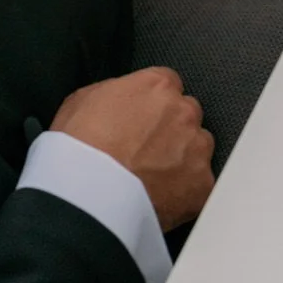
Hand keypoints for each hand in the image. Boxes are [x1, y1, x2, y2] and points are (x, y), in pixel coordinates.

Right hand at [50, 67, 213, 232]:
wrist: (89, 193)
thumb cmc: (79, 149)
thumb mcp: (81, 100)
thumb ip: (113, 92)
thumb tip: (119, 99)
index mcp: (156, 86)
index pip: (168, 84)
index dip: (153, 104)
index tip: (144, 119)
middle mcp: (183, 112)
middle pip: (187, 115)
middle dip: (172, 130)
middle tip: (146, 150)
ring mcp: (196, 149)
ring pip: (198, 149)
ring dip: (183, 159)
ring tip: (153, 177)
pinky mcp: (202, 185)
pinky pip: (200, 186)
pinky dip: (185, 193)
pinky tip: (161, 198)